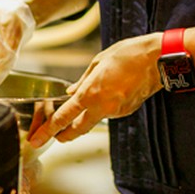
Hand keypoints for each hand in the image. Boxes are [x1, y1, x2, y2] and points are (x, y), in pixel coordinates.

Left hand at [27, 32, 163, 147]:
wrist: (156, 60)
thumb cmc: (129, 55)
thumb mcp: (99, 62)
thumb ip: (82, 81)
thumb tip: (70, 93)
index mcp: (91, 93)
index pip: (64, 117)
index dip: (48, 130)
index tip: (38, 138)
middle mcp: (102, 107)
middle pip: (77, 129)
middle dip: (63, 135)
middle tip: (53, 135)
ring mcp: (115, 111)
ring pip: (93, 120)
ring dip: (85, 116)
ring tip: (87, 100)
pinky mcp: (126, 111)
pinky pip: (108, 113)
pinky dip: (102, 108)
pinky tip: (107, 94)